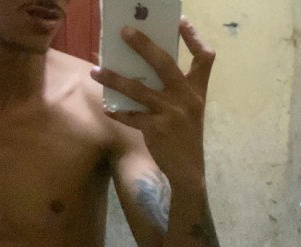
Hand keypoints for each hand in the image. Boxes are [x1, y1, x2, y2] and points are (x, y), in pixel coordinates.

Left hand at [91, 16, 214, 175]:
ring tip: (96, 70)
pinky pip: (130, 116)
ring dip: (114, 78)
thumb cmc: (186, 137)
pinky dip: (117, 112)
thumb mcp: (190, 111)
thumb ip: (175, 92)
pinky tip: (107, 108)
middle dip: (143, 45)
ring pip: (137, 89)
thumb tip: (143, 73)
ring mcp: (171, 113)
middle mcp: (186, 98)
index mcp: (198, 91)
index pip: (205, 58)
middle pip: (165, 63)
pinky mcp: (155, 129)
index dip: (194, 38)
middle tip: (124, 31)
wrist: (189, 171)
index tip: (180, 22)